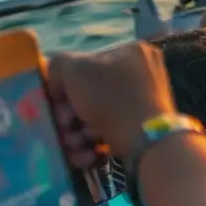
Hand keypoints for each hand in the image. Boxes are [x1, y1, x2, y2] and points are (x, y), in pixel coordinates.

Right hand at [48, 41, 176, 167]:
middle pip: (89, 94)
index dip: (64, 87)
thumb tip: (57, 81)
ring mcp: (145, 101)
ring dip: (78, 134)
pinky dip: (94, 145)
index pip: (85, 65)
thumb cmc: (111, 99)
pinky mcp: (142, 128)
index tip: (57, 105)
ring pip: (96, 116)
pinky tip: (89, 154)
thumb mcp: (75, 70)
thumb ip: (58, 65)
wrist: (148, 142)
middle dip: (70, 116)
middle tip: (66, 127)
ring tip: (77, 144)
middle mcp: (142, 72)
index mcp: (132, 51)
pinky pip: (110, 132)